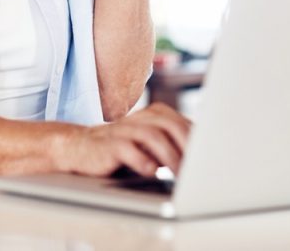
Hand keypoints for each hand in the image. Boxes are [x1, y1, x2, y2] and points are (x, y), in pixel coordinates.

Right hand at [55, 103, 191, 176]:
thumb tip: (204, 158)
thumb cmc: (122, 150)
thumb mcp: (150, 146)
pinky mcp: (109, 145)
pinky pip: (128, 149)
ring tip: (179, 175)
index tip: (209, 159)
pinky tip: (151, 172)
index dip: (198, 141)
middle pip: (171, 125)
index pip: (183, 123)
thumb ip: (173, 145)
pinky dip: (143, 161)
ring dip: (170, 156)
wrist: (80, 148)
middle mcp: (140, 119)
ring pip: (153, 136)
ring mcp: (124, 130)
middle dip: (187, 147)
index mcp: (154, 115)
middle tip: (197, 169)